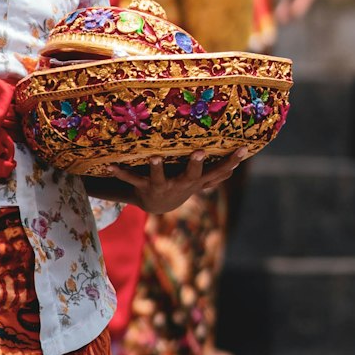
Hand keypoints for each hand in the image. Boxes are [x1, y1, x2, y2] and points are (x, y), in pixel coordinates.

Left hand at [105, 148, 248, 215]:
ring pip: (159, 177)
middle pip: (191, 175)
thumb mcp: (203, 180)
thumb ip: (221, 170)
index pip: (219, 171)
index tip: (243, 148)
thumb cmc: (183, 186)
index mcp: (197, 181)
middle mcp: (181, 185)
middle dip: (196, 164)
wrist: (158, 205)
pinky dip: (119, 172)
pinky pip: (130, 179)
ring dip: (156, 167)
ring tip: (154, 156)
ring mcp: (162, 186)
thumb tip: (245, 152)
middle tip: (199, 151)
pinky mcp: (143, 187)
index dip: (231, 161)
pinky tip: (109, 165)